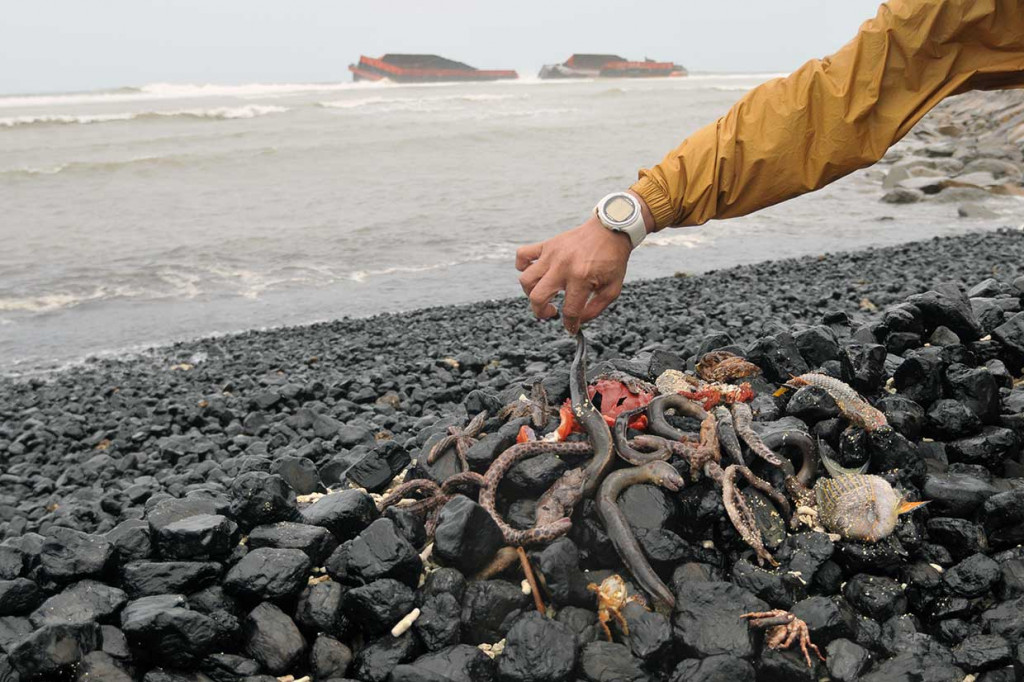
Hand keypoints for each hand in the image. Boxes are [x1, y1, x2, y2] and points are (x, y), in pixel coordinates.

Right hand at [515, 215, 631, 334]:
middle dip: (541, 312)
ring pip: (526, 280)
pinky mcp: (547, 245)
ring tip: (544, 293)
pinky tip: (533, 272)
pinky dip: (521, 266)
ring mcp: (552, 255)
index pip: (569, 311)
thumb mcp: (612, 289)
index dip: (570, 324)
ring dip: (531, 293)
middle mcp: (562, 267)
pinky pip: (522, 254)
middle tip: (552, 311)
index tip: (571, 326)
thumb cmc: (613, 259)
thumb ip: (595, 309)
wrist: (611, 229)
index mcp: (581, 278)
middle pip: (538, 298)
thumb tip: (578, 321)